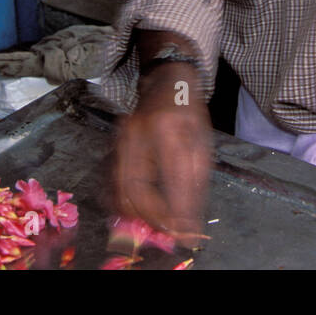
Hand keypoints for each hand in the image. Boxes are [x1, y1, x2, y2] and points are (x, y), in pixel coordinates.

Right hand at [111, 61, 212, 246]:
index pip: (172, 179)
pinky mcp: (114, 144)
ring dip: (137, 215)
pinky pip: (113, 182)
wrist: (165, 80)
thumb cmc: (189, 111)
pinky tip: (137, 212)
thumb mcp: (202, 141)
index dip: (179, 212)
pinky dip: (123, 203)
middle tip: (169, 234)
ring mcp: (121, 137)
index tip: (187, 234)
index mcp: (170, 128)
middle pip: (137, 189)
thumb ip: (196, 180)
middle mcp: (139, 132)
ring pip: (120, 188)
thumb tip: (190, 220)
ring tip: (156, 226)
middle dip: (153, 219)